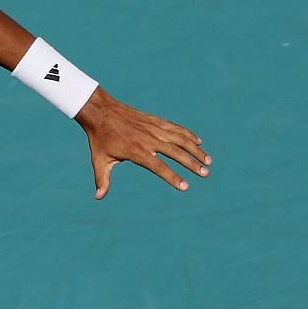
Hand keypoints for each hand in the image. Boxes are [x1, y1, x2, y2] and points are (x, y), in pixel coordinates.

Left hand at [75, 88, 210, 198]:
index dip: (173, 177)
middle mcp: (148, 139)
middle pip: (175, 152)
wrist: (101, 112)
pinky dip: (188, 134)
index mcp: (136, 151)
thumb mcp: (99, 160)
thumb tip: (98, 197)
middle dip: (192, 163)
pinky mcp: (155, 121)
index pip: (159, 167)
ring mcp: (153, 128)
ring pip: (180, 139)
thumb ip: (102, 180)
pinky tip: (198, 142)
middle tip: (205, 173)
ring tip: (209, 160)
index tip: (185, 187)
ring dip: (195, 150)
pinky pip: (175, 128)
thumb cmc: (99, 139)